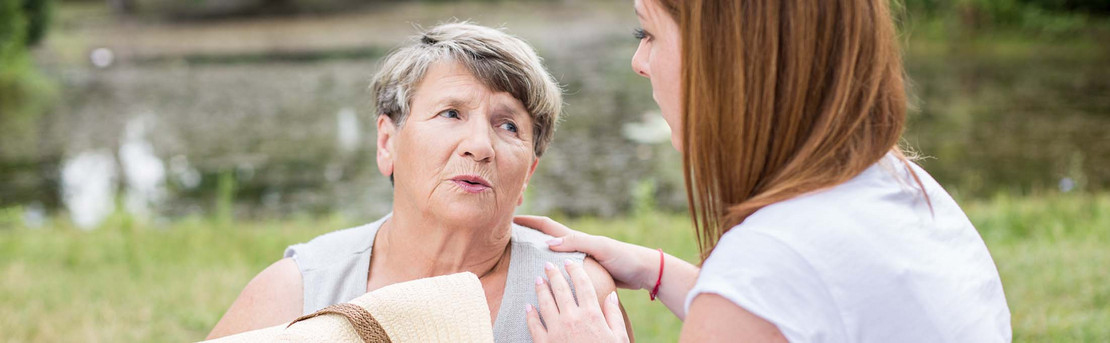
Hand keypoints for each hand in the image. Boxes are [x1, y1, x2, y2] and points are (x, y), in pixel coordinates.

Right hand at [514, 216, 657, 289]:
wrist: (643, 271)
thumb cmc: (623, 256)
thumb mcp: (600, 247)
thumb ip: (577, 243)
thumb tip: (547, 243)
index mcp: (576, 237)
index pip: (546, 226)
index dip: (528, 221)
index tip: (509, 218)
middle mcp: (575, 246)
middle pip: (545, 239)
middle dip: (526, 237)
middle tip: (506, 241)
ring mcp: (579, 259)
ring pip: (551, 256)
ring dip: (535, 256)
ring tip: (517, 263)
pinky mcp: (585, 273)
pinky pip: (562, 271)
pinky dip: (551, 272)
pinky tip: (544, 283)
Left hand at [526, 260, 628, 342]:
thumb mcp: (618, 337)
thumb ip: (613, 315)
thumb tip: (610, 295)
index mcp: (592, 314)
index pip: (583, 285)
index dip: (575, 271)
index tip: (570, 263)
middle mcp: (572, 318)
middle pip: (561, 289)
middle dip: (553, 274)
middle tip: (547, 265)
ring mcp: (556, 331)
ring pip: (545, 303)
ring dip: (540, 289)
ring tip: (537, 279)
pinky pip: (534, 325)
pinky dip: (530, 314)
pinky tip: (528, 306)